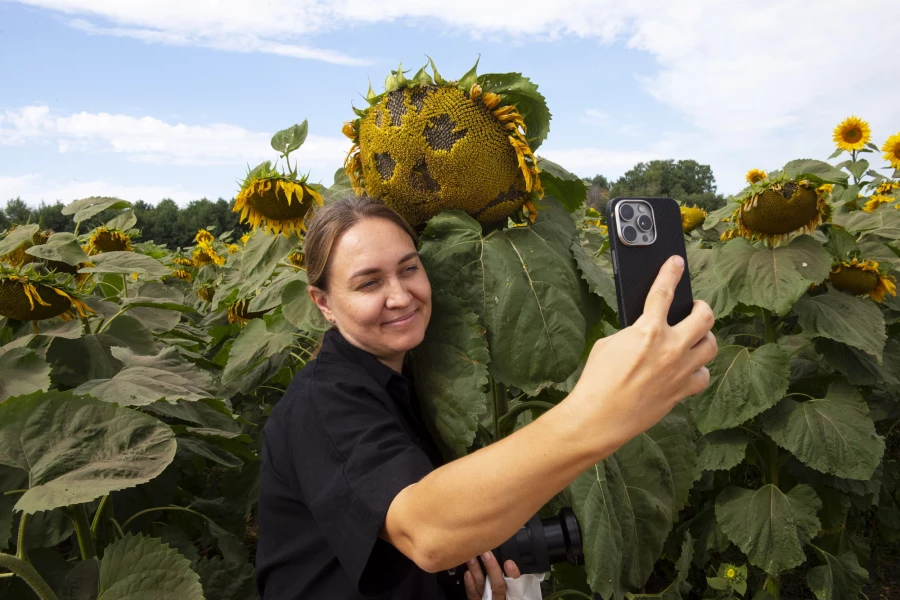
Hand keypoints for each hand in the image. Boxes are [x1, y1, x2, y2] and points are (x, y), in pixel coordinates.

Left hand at [463, 551, 519, 599]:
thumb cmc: (498, 593)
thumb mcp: (509, 589)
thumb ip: (508, 578)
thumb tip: (507, 559)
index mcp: (511, 594)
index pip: (515, 585)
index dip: (513, 574)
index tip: (509, 563)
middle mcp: (500, 598)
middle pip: (498, 585)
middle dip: (492, 568)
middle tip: (486, 554)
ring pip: (483, 586)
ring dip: (476, 571)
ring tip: (472, 558)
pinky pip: (473, 595)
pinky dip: (469, 584)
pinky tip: (467, 573)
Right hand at [568, 255, 716, 448]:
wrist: (600, 416)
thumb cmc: (597, 380)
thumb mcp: (609, 344)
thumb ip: (633, 332)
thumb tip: (645, 330)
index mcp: (648, 331)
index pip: (663, 291)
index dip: (670, 273)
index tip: (676, 262)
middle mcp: (670, 348)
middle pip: (704, 316)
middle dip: (701, 307)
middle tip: (693, 307)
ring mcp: (680, 370)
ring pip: (710, 345)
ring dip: (703, 337)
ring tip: (694, 337)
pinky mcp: (682, 391)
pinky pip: (702, 375)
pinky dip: (698, 369)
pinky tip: (688, 368)